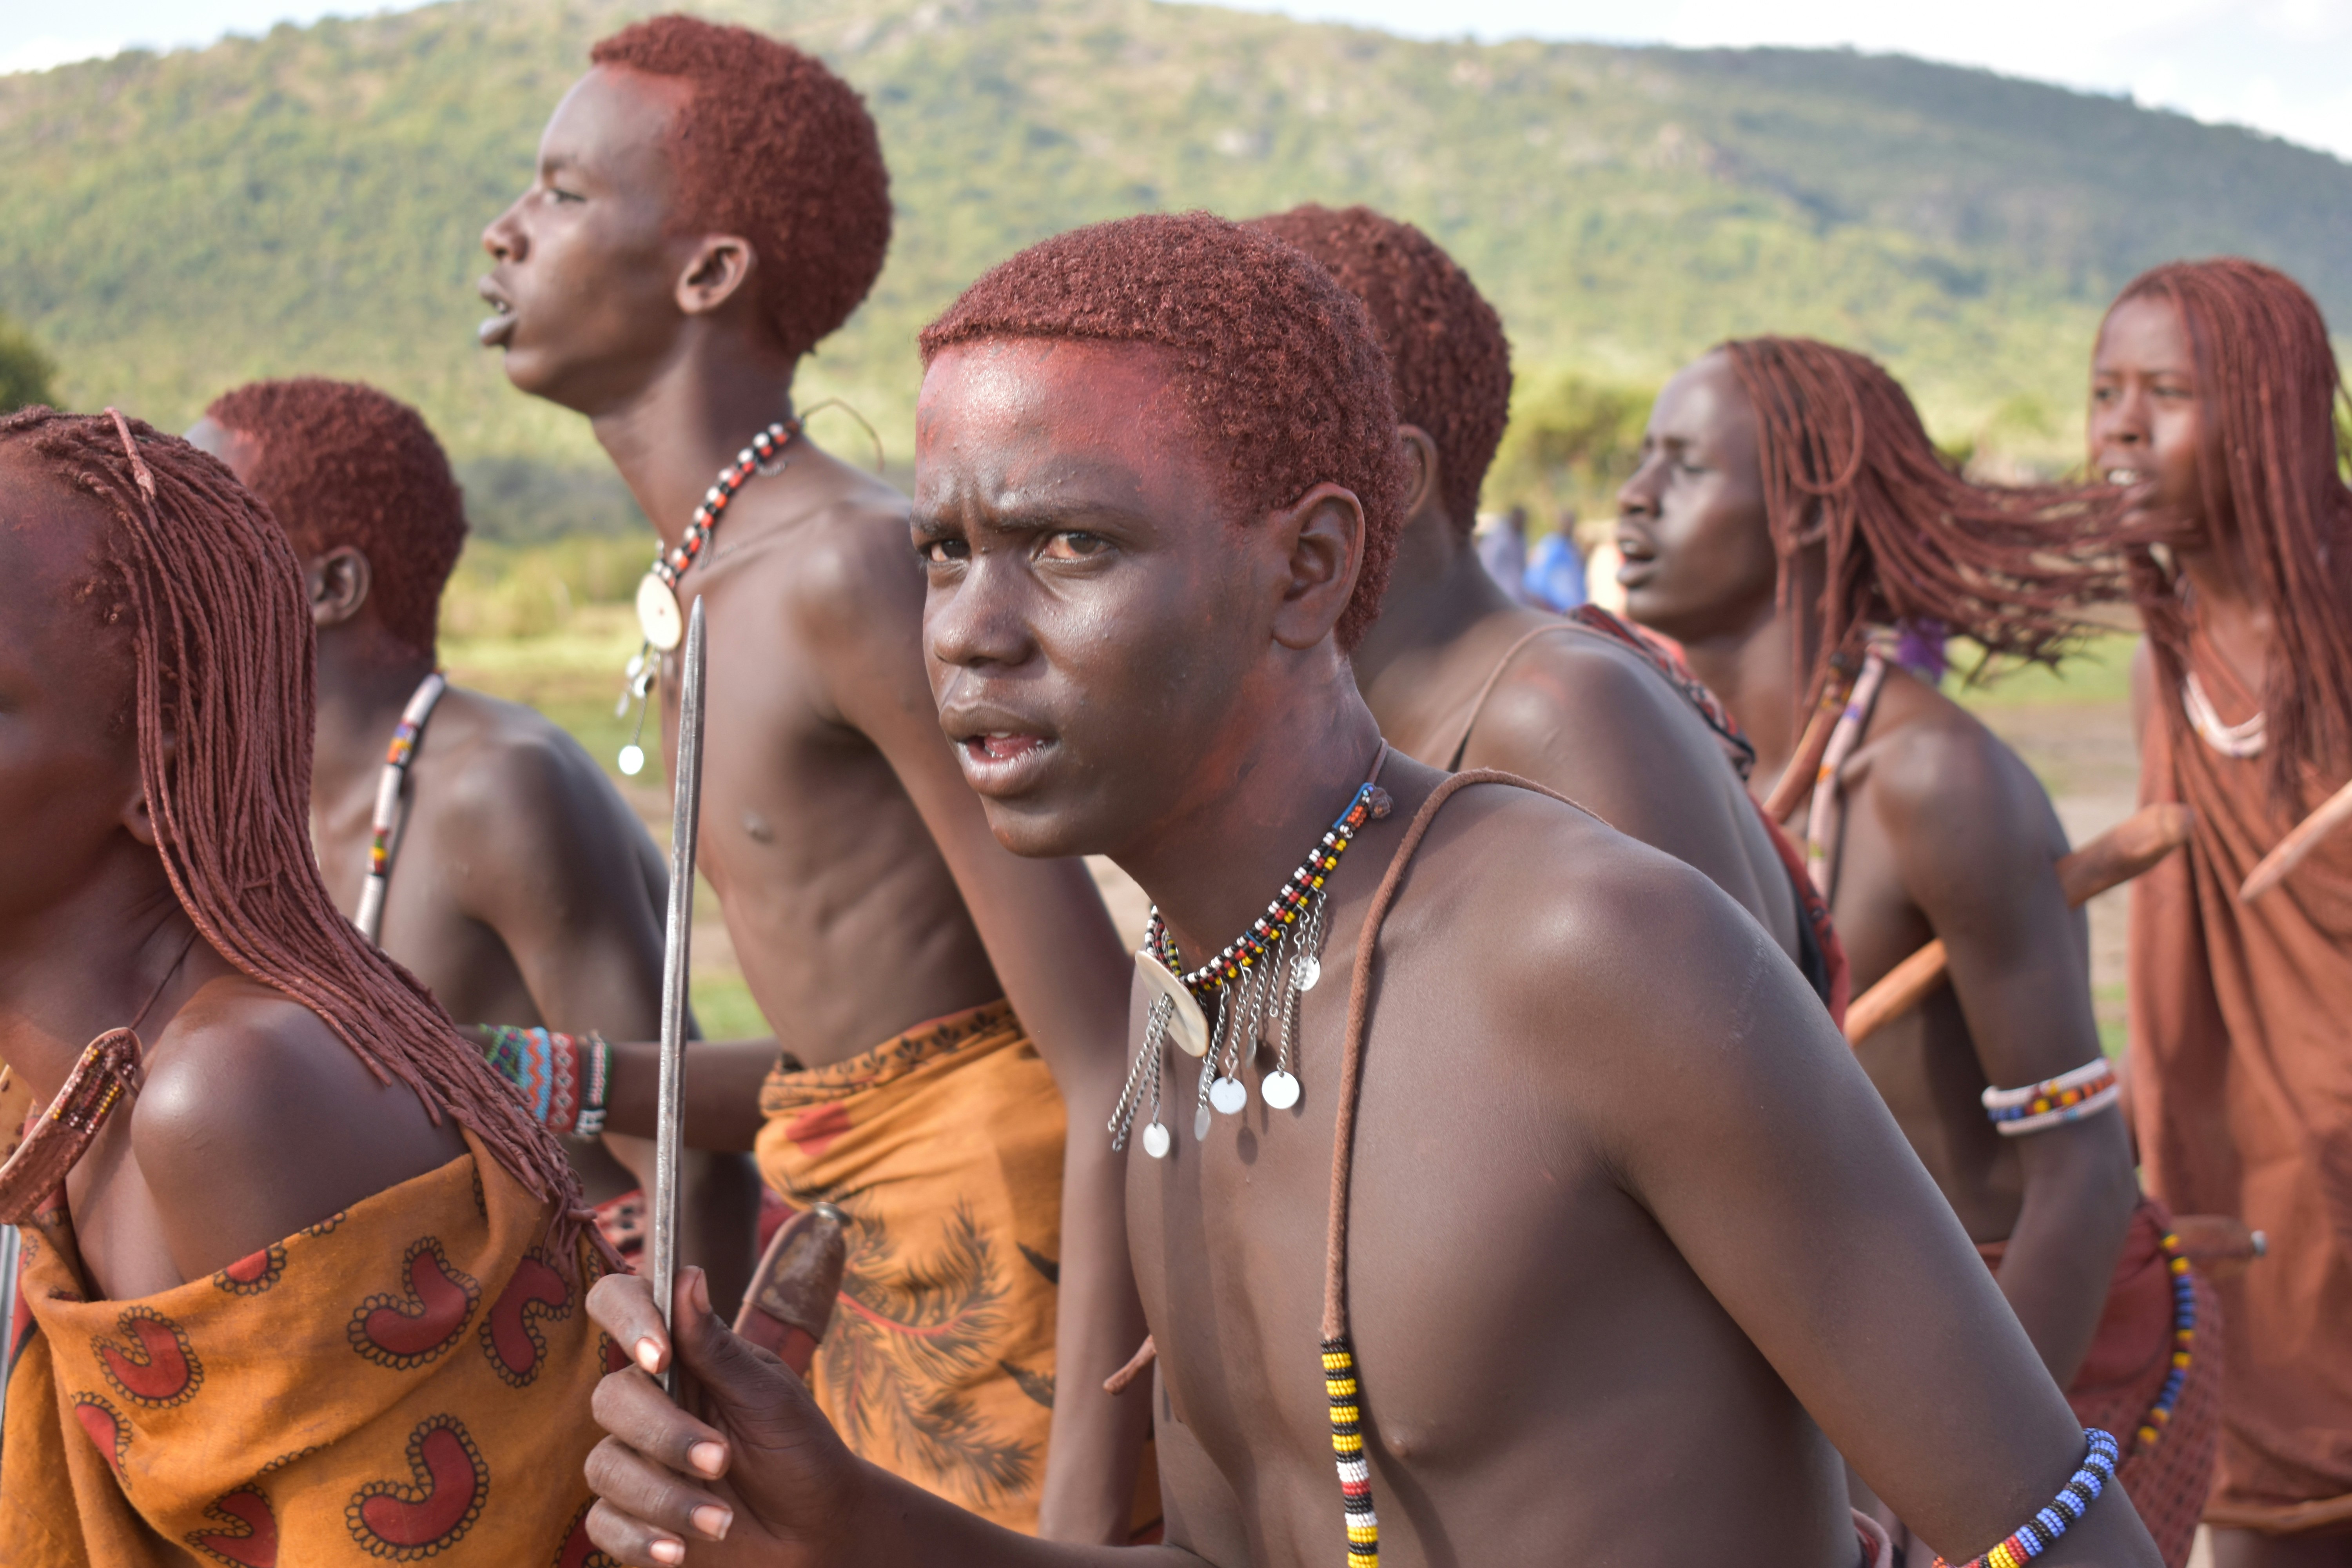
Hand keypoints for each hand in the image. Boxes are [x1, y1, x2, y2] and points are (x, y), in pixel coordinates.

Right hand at [584, 1267, 863, 1565]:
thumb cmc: (799, 1451)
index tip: (660, 1353)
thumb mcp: (768, 1397)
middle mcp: (649, 1402)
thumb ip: (718, 1347)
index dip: (626, 1317)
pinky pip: (603, 1524)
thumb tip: (686, 1276)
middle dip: (664, 1434)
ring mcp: (636, 1460)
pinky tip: (678, 1552)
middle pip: (612, 1398)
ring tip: (721, 1519)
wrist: (817, 1530)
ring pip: (605, 1466)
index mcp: (681, 1357)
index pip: (620, 1306)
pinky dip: (640, 1539)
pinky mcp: (631, 1518)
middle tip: (722, 1461)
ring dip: (665, 1496)